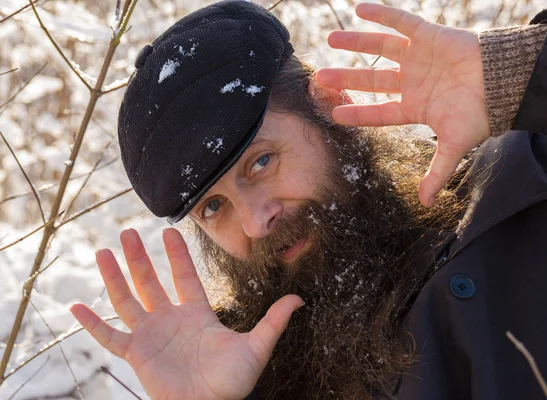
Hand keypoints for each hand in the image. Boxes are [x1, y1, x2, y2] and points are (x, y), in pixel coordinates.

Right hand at [70, 228, 302, 399]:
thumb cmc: (233, 383)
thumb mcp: (256, 348)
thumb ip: (274, 321)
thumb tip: (299, 299)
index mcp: (197, 314)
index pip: (184, 276)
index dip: (176, 255)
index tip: (169, 231)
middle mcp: (170, 319)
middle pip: (150, 281)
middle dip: (139, 257)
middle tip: (129, 231)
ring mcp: (151, 336)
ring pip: (127, 300)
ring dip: (114, 277)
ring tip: (102, 252)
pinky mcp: (136, 354)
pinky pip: (109, 337)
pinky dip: (92, 323)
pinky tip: (75, 307)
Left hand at [315, 3, 490, 206]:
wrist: (506, 83)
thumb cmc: (481, 115)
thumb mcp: (455, 146)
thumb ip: (437, 173)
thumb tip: (424, 203)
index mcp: (416, 108)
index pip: (379, 112)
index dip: (358, 113)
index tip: (334, 114)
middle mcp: (413, 82)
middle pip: (373, 80)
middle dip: (347, 78)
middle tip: (320, 77)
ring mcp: (419, 58)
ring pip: (381, 49)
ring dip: (357, 43)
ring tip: (332, 39)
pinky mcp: (429, 36)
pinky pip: (401, 22)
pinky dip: (381, 15)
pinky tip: (359, 9)